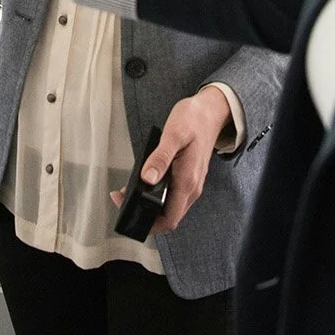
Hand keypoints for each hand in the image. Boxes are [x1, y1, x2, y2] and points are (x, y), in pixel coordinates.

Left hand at [109, 87, 232, 237]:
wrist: (211, 111)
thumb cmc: (194, 120)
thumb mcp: (173, 134)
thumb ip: (160, 158)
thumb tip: (147, 179)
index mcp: (187, 181)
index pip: (169, 219)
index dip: (149, 223)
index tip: (128, 210)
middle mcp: (192, 188)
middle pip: (169, 218)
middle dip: (145, 215)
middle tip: (122, 198)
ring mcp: (192, 184)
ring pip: (170, 208)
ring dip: (150, 206)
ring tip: (129, 191)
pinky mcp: (189, 178)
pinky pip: (173, 196)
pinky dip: (157, 195)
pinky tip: (144, 182)